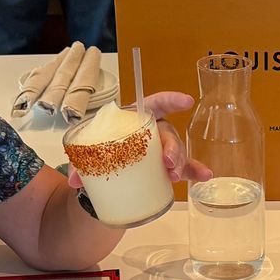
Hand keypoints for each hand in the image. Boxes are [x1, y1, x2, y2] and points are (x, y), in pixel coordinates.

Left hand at [62, 91, 212, 189]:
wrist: (103, 172)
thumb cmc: (100, 150)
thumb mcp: (88, 152)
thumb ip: (81, 162)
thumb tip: (75, 178)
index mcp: (134, 120)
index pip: (153, 104)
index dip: (170, 100)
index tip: (186, 101)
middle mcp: (151, 133)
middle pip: (166, 133)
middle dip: (171, 146)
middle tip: (167, 162)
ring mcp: (160, 151)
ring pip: (176, 151)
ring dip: (179, 162)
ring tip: (174, 174)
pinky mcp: (166, 168)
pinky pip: (184, 168)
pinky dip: (194, 171)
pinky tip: (205, 175)